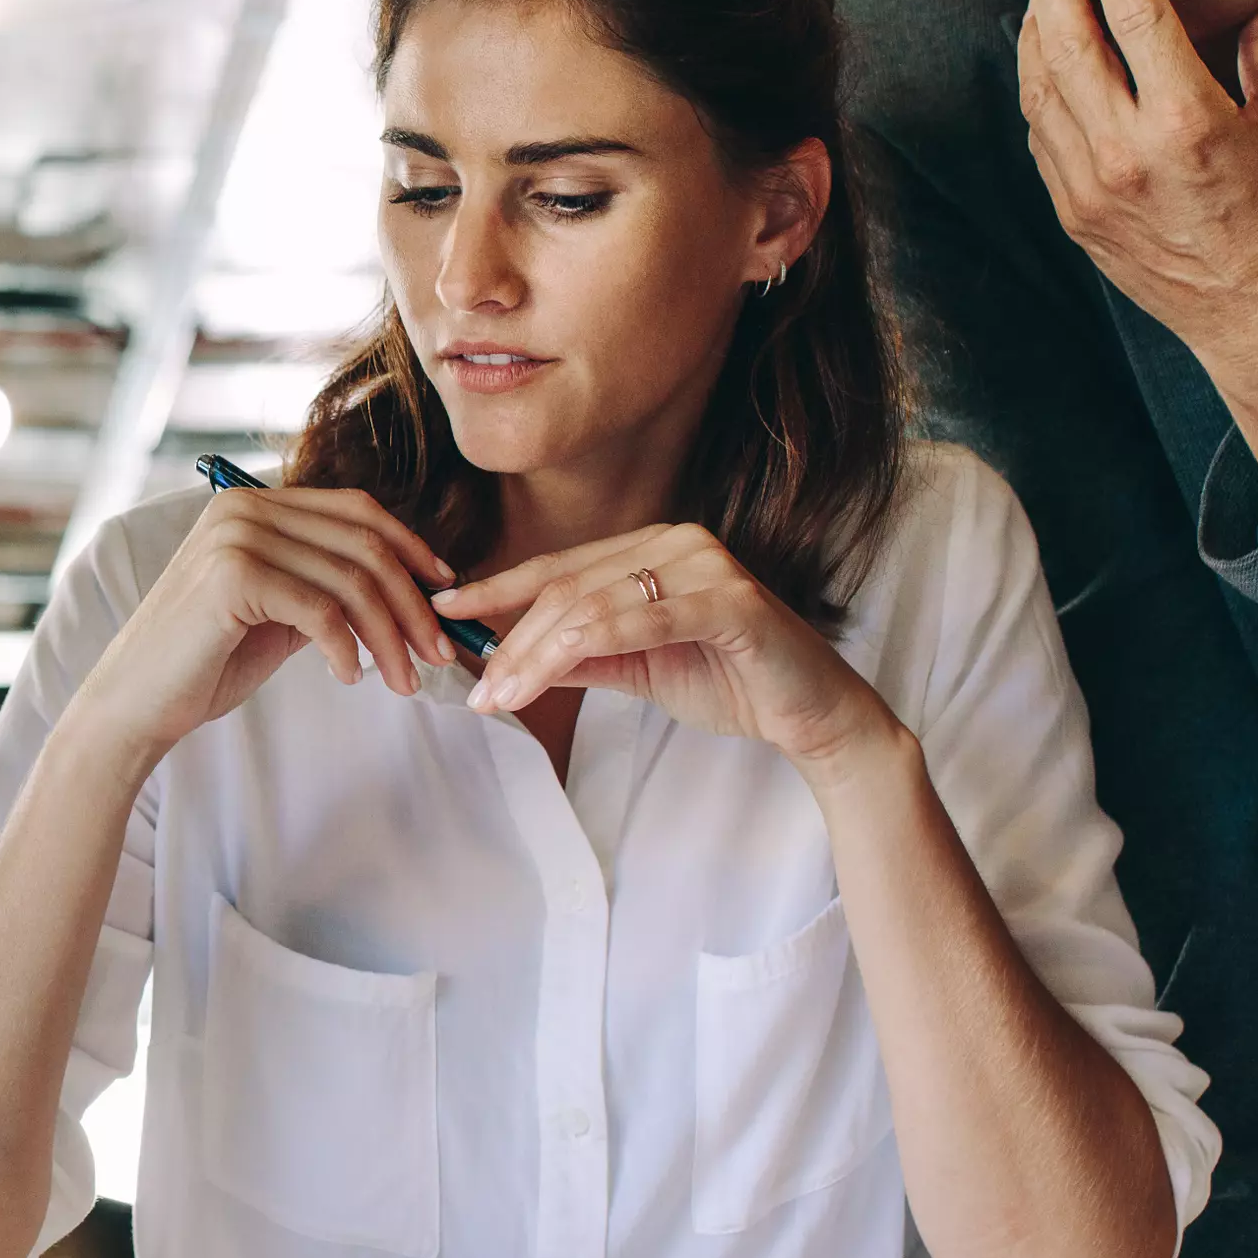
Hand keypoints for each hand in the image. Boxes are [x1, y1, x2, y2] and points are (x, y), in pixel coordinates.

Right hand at [68, 487, 457, 767]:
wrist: (135, 704)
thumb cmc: (204, 664)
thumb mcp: (277, 613)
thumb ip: (326, 587)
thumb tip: (412, 592)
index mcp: (254, 504)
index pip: (356, 509)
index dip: (412, 547)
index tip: (446, 592)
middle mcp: (244, 507)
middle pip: (364, 543)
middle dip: (412, 603)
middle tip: (439, 654)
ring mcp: (235, 537)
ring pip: (351, 580)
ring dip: (390, 637)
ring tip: (404, 681)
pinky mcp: (232, 577)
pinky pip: (320, 611)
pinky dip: (347, 649)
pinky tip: (350, 679)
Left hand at [441, 520, 897, 776]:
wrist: (813, 715)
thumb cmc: (732, 682)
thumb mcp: (638, 669)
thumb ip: (583, 655)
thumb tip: (509, 657)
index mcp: (654, 548)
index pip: (560, 568)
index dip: (497, 589)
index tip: (444, 611)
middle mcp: (678, 542)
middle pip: (568, 589)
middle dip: (510, 639)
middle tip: (473, 688)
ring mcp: (706, 566)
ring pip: (593, 605)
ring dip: (535, 654)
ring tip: (497, 696)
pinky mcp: (730, 601)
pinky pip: (640, 622)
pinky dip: (584, 649)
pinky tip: (544, 676)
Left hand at [1018, 0, 1257, 506]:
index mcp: (1187, 124)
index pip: (1135, 20)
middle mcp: (1126, 154)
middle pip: (1068, 46)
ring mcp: (1088, 188)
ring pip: (1041, 89)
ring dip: (1036, 33)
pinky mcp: (1072, 213)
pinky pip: (1041, 134)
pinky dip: (1038, 88)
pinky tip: (1046, 58)